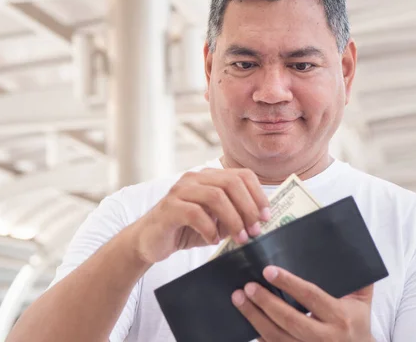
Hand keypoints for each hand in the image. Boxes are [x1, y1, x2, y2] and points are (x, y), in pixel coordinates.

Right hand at [131, 168, 270, 263]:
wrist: (149, 240)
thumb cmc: (185, 229)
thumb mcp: (215, 221)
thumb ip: (234, 217)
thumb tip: (261, 222)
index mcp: (209, 177)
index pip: (241, 175)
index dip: (258, 195)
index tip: (266, 216)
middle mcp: (195, 178)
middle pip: (231, 183)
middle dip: (248, 208)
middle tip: (255, 231)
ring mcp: (180, 190)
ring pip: (215, 196)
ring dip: (233, 219)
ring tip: (239, 238)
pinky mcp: (169, 207)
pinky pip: (195, 213)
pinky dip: (209, 228)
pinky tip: (212, 240)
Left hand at [232, 266, 374, 341]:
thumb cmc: (356, 323)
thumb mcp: (361, 301)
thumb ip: (355, 277)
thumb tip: (344, 246)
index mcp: (340, 317)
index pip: (311, 297)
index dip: (289, 283)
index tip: (268, 271)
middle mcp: (324, 337)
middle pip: (290, 320)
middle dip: (266, 302)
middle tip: (247, 286)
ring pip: (277, 337)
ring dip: (254, 317)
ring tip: (238, 299)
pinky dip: (257, 335)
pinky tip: (243, 320)